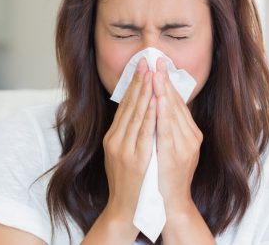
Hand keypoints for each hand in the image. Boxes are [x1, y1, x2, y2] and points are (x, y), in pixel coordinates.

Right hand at [102, 58, 156, 221]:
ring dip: (145, 92)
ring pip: (136, 115)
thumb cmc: (127, 183)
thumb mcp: (121, 155)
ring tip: (152, 73)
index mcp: (112, 137)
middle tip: (146, 60)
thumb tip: (136, 113)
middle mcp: (115, 140)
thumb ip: (126, 135)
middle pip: (129, 106)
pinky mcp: (135, 158)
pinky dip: (150, 114)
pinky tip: (156, 100)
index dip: (132, 85)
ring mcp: (124, 149)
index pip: (124, 106)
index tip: (141, 67)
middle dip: (139, 82)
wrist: (126, 208)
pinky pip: (144, 132)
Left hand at [152, 57, 203, 212]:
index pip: (177, 103)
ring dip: (163, 90)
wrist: (169, 206)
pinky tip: (157, 97)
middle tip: (155, 59)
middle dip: (164, 80)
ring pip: (172, 112)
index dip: (167, 83)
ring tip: (155, 71)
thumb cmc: (166, 178)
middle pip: (175, 103)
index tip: (158, 65)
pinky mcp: (174, 155)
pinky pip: (166, 129)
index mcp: (190, 135)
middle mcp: (190, 138)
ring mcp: (183, 147)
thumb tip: (159, 106)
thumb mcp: (172, 150)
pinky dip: (163, 111)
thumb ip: (168, 129)